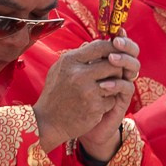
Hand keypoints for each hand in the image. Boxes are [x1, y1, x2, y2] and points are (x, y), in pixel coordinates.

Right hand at [36, 35, 140, 159]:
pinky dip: (108, 103)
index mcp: (70, 61)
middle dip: (117, 69)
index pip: (100, 46)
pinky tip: (96, 106)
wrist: (48, 122)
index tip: (117, 54)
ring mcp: (88, 91)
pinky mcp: (95, 107)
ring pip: (116, 82)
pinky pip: (112, 100)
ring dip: (114, 87)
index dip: (113, 48)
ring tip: (103, 91)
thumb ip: (76, 56)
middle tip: (113, 75)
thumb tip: (90, 43)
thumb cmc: (54, 94)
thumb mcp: (59, 69)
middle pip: (113, 64)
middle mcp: (79, 74)